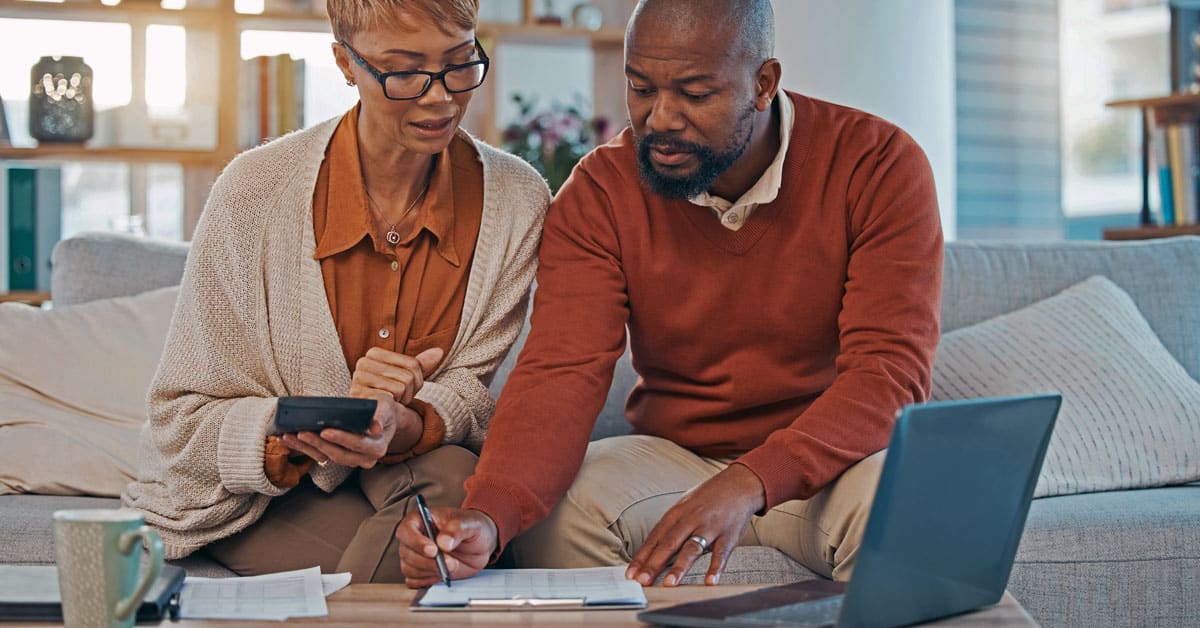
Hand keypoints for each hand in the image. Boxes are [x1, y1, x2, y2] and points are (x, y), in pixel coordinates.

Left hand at [280, 396, 418, 467]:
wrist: (384, 419)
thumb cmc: (383, 410)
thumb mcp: (386, 407)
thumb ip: (381, 416)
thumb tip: (375, 427)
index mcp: (377, 447)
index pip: (357, 444)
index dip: (341, 438)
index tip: (325, 431)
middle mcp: (364, 459)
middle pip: (338, 454)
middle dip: (317, 444)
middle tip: (301, 433)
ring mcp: (349, 460)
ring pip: (325, 457)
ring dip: (305, 448)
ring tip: (287, 436)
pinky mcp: (337, 457)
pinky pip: (318, 455)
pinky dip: (302, 448)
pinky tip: (287, 439)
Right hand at [351, 347, 442, 404]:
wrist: (369, 418)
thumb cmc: (388, 394)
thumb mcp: (404, 377)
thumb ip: (420, 364)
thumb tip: (439, 352)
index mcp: (374, 353)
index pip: (413, 365)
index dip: (416, 380)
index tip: (402, 387)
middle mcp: (363, 363)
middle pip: (408, 376)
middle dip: (407, 392)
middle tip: (394, 398)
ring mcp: (358, 379)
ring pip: (400, 388)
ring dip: (399, 401)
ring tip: (387, 402)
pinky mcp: (359, 396)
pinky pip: (389, 399)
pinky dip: (390, 404)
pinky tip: (384, 406)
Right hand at [397, 507, 497, 587]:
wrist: (479, 544)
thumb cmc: (471, 527)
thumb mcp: (470, 523)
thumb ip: (457, 529)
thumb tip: (443, 542)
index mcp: (420, 519)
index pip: (405, 531)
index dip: (416, 542)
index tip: (434, 550)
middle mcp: (413, 538)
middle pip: (406, 553)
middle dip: (428, 562)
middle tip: (451, 562)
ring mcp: (414, 556)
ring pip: (409, 569)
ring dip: (430, 571)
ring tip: (452, 566)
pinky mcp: (420, 572)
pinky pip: (414, 581)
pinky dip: (428, 580)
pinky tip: (443, 574)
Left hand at [625, 464, 765, 586]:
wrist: (738, 484)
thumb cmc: (707, 498)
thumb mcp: (684, 506)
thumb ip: (671, 528)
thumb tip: (653, 551)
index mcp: (676, 513)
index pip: (655, 538)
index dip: (642, 556)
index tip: (631, 574)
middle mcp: (691, 519)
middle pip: (669, 544)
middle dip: (654, 563)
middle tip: (642, 581)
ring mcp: (710, 527)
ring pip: (692, 548)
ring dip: (680, 567)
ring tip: (669, 584)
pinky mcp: (729, 535)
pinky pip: (721, 553)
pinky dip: (716, 568)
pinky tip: (710, 582)